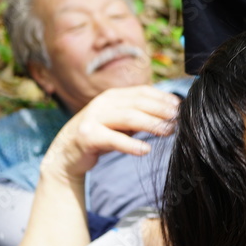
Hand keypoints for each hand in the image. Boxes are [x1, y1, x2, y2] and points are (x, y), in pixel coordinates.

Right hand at [42, 86, 179, 182]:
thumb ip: (139, 116)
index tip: (180, 106)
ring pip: (128, 117)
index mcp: (113, 96)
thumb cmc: (99, 135)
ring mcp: (93, 118)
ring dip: (151, 124)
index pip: (142, 92)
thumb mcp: (120, 123)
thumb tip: (171, 114)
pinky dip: (131, 145)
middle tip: (179, 118)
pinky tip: (145, 150)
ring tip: (168, 132)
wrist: (65, 153)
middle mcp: (103, 103)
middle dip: (161, 110)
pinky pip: (113, 139)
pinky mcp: (87, 136)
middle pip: (138, 103)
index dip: (162, 98)